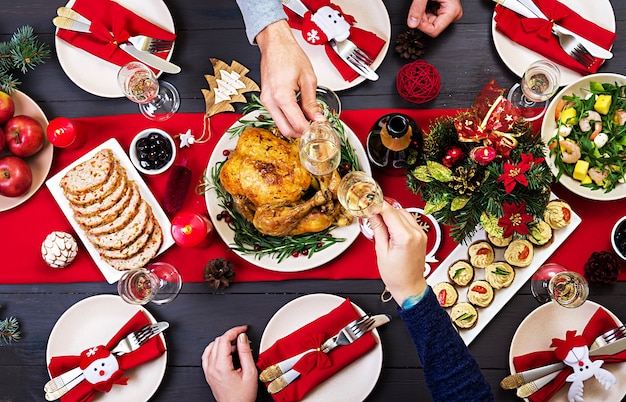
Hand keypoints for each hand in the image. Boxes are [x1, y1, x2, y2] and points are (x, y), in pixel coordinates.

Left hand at [201, 325, 257, 401]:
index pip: (224, 339)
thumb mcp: (250, 372)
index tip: (243, 329)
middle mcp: (211, 367)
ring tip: (236, 345)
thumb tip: (242, 338)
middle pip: (218, 341)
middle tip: (243, 338)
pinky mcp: (208, 374)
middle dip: (231, 336)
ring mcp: (208, 371)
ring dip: (223, 342)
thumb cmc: (242, 396)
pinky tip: (226, 352)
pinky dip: (216, 349)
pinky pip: (208, 355)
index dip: (235, 330)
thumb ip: (245, 352)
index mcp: (221, 366)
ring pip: (212, 347)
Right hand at [256, 20, 324, 136]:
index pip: (297, 124)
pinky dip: (288, 118)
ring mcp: (266, 101)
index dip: (310, 130)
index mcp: (282, 96)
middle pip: (286, 130)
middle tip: (314, 127)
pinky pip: (277, 116)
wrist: (275, 44)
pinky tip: (298, 110)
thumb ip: (312, 102)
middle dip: (301, 132)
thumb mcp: (308, 79)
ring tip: (307, 117)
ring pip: (280, 125)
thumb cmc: (289, 55)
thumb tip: (317, 118)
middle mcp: (270, 101)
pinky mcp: (265, 99)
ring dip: (294, 125)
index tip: (319, 129)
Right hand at [368, 202, 427, 305]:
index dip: (377, 206)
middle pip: (397, 211)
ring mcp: (421, 233)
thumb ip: (378, 229)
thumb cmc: (396, 275)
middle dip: (383, 209)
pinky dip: (399, 220)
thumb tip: (372, 215)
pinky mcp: (422, 235)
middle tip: (370, 212)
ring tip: (379, 221)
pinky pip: (409, 221)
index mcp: (405, 237)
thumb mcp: (381, 251)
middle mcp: (416, 233)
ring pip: (404, 213)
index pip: (390, 212)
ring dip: (391, 214)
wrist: (410, 287)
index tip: (368, 203)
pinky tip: (390, 226)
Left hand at [407, 0, 462, 37]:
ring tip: (424, 3)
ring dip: (423, 15)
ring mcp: (448, 13)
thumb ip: (417, 8)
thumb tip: (412, 23)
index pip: (434, 30)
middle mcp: (453, 14)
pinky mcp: (443, 11)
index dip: (422, 26)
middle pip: (432, 27)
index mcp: (452, 11)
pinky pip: (431, 18)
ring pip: (430, 23)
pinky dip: (425, 12)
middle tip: (421, 6)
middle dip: (422, 18)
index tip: (415, 18)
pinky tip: (426, 4)